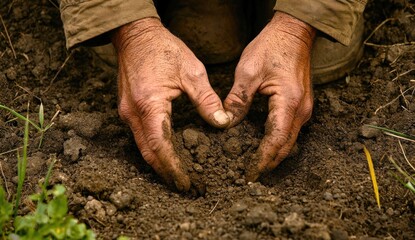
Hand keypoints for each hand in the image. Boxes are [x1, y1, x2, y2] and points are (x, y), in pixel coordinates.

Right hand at [111, 18, 229, 190]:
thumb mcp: (192, 71)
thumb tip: (222, 123)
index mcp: (149, 104)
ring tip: (177, 176)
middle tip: (183, 187)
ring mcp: (127, 113)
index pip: (160, 146)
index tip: (185, 182)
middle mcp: (133, 113)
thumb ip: (207, 100)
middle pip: (148, 153)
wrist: (136, 36)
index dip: (173, 167)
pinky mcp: (127, 110)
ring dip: (158, 163)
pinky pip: (140, 137)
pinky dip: (153, 150)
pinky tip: (166, 154)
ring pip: (142, 148)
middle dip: (165, 173)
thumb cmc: (163, 49)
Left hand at [224, 12, 315, 181]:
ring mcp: (304, 108)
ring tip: (256, 165)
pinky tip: (265, 146)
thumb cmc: (272, 47)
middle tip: (251, 176)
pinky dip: (278, 142)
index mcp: (289, 102)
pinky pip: (290, 130)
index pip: (276, 140)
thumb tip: (225, 122)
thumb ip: (238, 100)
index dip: (263, 159)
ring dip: (274, 154)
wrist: (293, 32)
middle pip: (286, 146)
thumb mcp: (248, 72)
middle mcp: (301, 109)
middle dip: (269, 162)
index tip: (250, 173)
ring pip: (290, 140)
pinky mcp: (301, 105)